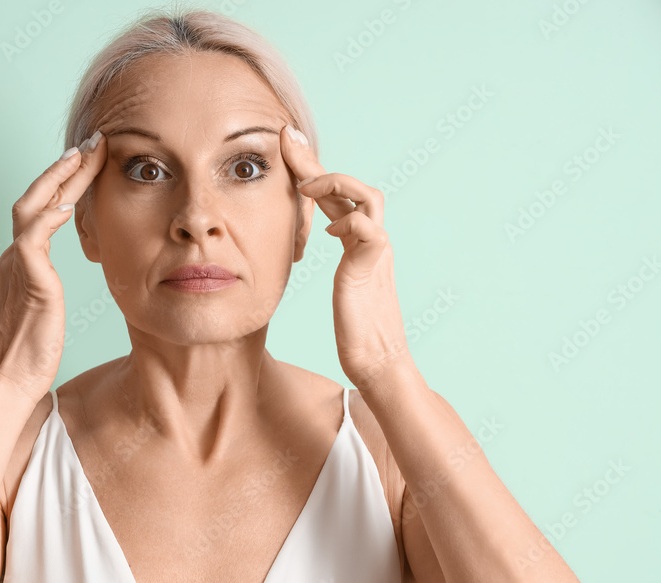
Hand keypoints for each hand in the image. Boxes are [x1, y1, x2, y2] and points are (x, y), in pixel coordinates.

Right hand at [0, 130, 107, 402]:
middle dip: (66, 167)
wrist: (11, 384)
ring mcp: (17, 266)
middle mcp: (15, 257)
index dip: (65, 182)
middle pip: (36, 197)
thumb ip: (47, 287)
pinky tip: (68, 203)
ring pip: (33, 206)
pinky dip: (49, 216)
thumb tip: (64, 284)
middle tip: (94, 142)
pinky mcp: (28, 281)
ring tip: (86, 155)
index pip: (42, 209)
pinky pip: (35, 237)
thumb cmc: (32, 354)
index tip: (89, 160)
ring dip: (60, 178)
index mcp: (21, 262)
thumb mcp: (45, 311)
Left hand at [279, 126, 412, 391]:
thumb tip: (298, 249)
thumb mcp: (334, 285)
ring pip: (367, 196)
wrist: (377, 360)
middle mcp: (371, 239)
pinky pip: (368, 228)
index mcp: (358, 241)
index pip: (336, 196)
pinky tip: (328, 230)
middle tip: (287, 141)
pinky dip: (348, 220)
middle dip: (317, 162)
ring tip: (306, 188)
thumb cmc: (354, 329)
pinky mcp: (374, 265)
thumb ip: (325, 264)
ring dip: (335, 184)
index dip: (311, 170)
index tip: (286, 147)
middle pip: (351, 186)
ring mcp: (376, 250)